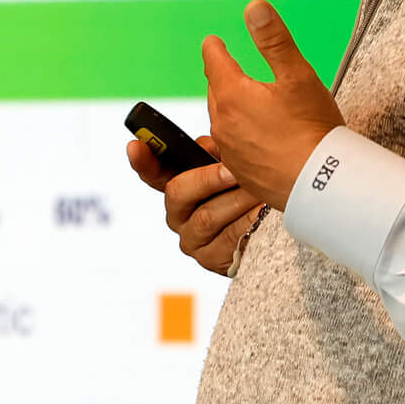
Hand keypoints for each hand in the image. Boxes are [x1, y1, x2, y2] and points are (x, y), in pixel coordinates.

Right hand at [125, 135, 264, 275]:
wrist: (269, 233)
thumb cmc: (245, 193)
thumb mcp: (228, 166)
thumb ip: (214, 152)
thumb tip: (211, 144)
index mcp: (178, 189)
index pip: (152, 173)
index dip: (142, 160)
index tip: (136, 145)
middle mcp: (177, 215)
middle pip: (178, 192)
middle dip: (208, 178)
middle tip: (233, 170)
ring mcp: (192, 240)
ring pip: (207, 216)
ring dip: (236, 199)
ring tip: (258, 189)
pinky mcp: (211, 259)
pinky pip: (228, 237)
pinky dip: (247, 221)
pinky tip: (262, 212)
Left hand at [203, 0, 345, 210]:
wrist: (323, 185)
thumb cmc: (313, 128)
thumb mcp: (297, 75)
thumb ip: (274, 40)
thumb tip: (254, 6)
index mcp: (231, 94)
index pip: (213, 59)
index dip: (215, 47)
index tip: (214, 41)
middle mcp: (222, 123)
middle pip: (216, 90)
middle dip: (223, 76)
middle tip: (229, 67)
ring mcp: (229, 150)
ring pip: (222, 119)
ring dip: (231, 106)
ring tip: (245, 100)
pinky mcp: (240, 172)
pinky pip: (233, 145)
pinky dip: (240, 134)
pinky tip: (256, 135)